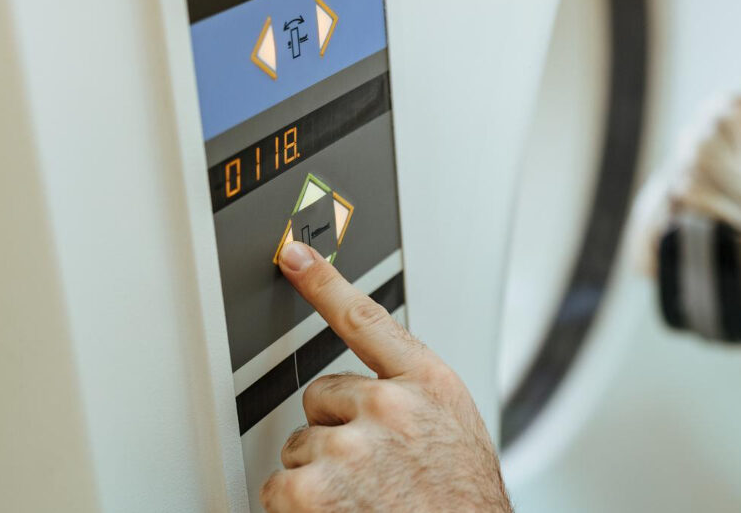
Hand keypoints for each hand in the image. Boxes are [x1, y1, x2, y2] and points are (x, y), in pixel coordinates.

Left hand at [261, 241, 511, 511]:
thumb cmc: (461, 504)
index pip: (367, 319)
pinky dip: (296, 510)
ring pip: (301, 448)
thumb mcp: (456, 436)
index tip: (295, 254)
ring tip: (363, 503)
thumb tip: (377, 402)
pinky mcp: (313, 489)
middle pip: (323, 398)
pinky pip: (279, 487)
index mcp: (429, 386)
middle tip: (370, 474)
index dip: (325, 282)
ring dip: (318, 477)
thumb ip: (416, 404)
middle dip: (335, 432)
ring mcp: (350, 446)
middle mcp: (390, 407)